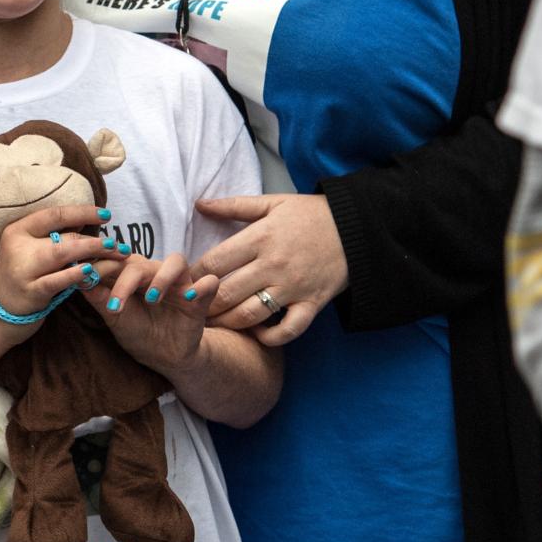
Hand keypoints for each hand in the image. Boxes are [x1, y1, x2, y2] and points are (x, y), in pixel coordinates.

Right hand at [0, 203, 119, 330]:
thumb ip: (50, 236)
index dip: (83, 212)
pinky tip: (91, 270)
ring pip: (63, 253)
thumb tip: (85, 220)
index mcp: (17, 230)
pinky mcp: (30, 292)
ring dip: (93, 252)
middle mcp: (17, 246)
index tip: (107, 214)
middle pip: (63, 236)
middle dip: (95, 239)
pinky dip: (76, 274)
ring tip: (115, 253)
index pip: (54, 214)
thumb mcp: (27, 250)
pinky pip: (58, 280)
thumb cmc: (20, 277)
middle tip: (118, 243)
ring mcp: (23, 270)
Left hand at [89, 249, 222, 373]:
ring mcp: (179, 284)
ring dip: (162, 278)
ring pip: (176, 261)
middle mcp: (155, 273)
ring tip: (151, 299)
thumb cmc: (138, 332)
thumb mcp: (115, 318)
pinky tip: (189, 297)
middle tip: (115, 304)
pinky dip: (202, 286)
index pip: (117, 260)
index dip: (102, 266)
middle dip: (125, 280)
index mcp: (132, 274)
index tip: (85, 279)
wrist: (163, 357)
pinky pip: (208, 282)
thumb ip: (99, 298)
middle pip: (141, 262)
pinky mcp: (199, 298)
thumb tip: (78, 277)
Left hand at [194, 193, 345, 344]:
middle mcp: (274, 264)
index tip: (184, 283)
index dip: (194, 276)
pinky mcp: (312, 303)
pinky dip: (269, 337)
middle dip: (202, 306)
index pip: (215, 262)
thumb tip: (200, 204)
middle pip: (226, 293)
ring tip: (215, 325)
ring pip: (250, 315)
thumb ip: (233, 205)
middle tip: (190, 312)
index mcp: (260, 237)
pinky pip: (288, 330)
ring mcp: (293, 287)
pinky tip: (257, 334)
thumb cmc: (311, 215)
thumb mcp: (272, 203)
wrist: (358, 227)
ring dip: (227, 324)